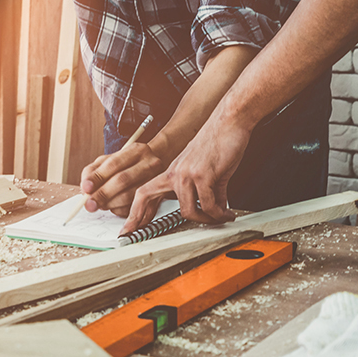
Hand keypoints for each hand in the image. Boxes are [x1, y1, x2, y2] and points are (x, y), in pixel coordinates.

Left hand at [80, 142, 164, 216]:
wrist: (157, 165)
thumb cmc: (128, 164)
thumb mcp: (110, 160)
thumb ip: (94, 171)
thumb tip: (85, 189)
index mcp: (136, 150)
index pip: (113, 163)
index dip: (98, 177)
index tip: (86, 189)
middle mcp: (149, 163)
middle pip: (123, 180)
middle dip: (103, 194)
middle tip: (90, 204)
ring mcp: (156, 180)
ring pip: (130, 197)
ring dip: (110, 204)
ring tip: (101, 205)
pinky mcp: (159, 197)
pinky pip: (137, 208)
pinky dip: (121, 211)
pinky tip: (115, 207)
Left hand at [121, 118, 249, 232]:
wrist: (228, 121)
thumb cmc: (217, 142)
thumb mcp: (201, 167)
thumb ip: (200, 187)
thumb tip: (210, 208)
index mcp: (171, 171)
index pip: (144, 191)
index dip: (134, 211)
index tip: (129, 227)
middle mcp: (174, 172)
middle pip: (145, 196)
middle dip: (137, 219)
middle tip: (133, 235)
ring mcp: (186, 174)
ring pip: (187, 211)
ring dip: (205, 219)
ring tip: (219, 217)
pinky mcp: (203, 175)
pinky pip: (208, 206)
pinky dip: (220, 213)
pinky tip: (227, 213)